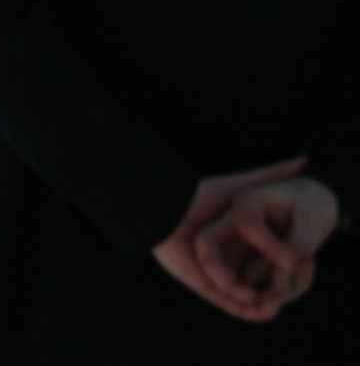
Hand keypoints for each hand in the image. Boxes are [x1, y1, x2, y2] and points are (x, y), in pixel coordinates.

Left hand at [151, 158, 312, 321]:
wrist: (161, 210)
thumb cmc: (197, 195)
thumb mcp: (239, 186)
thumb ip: (269, 175)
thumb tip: (303, 160)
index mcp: (239, 242)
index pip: (273, 262)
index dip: (292, 264)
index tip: (309, 260)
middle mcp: (231, 261)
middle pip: (266, 283)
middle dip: (284, 285)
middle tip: (298, 275)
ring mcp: (220, 277)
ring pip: (254, 300)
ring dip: (272, 299)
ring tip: (282, 288)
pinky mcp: (208, 290)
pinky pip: (235, 309)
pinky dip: (253, 310)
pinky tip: (265, 301)